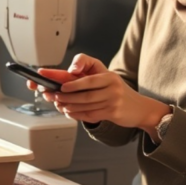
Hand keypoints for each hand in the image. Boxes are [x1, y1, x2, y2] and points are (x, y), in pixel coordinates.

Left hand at [36, 54, 169, 131]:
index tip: (46, 74)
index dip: (65, 74)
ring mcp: (113, 99)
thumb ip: (85, 74)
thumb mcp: (104, 77)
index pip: (84, 71)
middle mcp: (111, 84)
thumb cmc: (116, 91)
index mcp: (106, 74)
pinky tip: (68, 111)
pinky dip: (76, 114)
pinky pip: (90, 114)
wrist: (139, 108)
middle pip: (82, 90)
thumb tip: (66, 76)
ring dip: (67, 104)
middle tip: (50, 93)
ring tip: (57, 103)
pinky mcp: (113, 112)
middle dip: (63, 93)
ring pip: (84, 103)